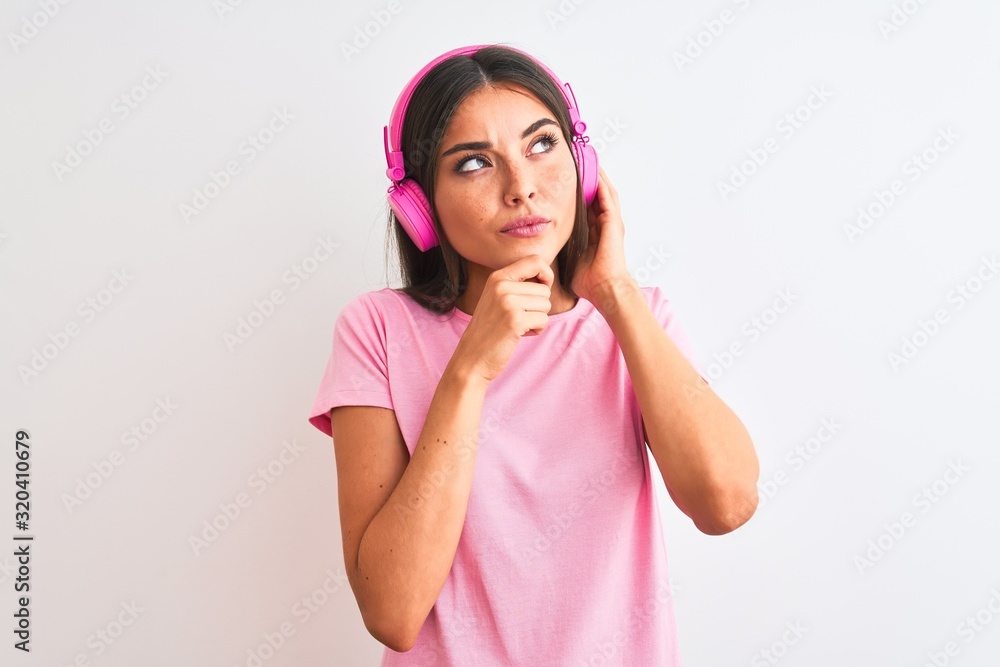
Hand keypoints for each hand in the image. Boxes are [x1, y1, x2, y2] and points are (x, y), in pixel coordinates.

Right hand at [451, 255, 553, 383]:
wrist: (472, 357)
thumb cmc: (490, 329)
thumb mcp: (497, 298)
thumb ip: (517, 284)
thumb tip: (547, 275)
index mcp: (497, 277)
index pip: (535, 260)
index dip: (546, 273)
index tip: (542, 287)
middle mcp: (501, 286)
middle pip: (544, 289)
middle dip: (538, 306)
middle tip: (518, 317)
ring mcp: (508, 303)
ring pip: (546, 305)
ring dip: (537, 319)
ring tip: (517, 326)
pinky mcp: (515, 320)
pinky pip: (543, 320)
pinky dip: (537, 330)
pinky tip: (520, 334)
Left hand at [570, 166, 631, 303]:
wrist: (605, 288)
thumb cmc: (589, 281)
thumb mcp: (571, 260)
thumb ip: (563, 251)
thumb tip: (545, 251)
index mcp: (596, 233)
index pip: (588, 207)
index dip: (581, 192)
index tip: (571, 179)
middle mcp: (605, 225)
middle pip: (598, 195)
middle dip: (590, 179)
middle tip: (581, 161)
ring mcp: (611, 223)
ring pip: (605, 193)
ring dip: (598, 176)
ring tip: (590, 160)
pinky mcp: (613, 223)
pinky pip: (608, 199)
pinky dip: (602, 184)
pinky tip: (596, 172)